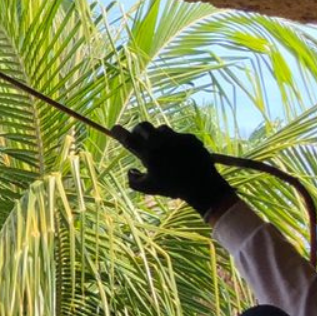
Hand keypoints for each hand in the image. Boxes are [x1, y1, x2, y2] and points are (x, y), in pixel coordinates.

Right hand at [113, 122, 235, 216]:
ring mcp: (176, 138)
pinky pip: (178, 136)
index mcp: (149, 154)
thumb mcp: (149, 189)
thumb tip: (131, 171)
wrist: (202, 185)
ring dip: (157, 136)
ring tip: (161, 148)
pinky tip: (179, 155)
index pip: (129, 139)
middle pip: (143, 126)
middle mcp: (161, 142)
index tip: (114, 128)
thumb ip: (134, 180)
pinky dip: (175, 143)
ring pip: (161, 129)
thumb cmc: (172, 188)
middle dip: (138, 131)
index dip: (119, 133)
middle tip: (138, 138)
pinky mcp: (189, 138)